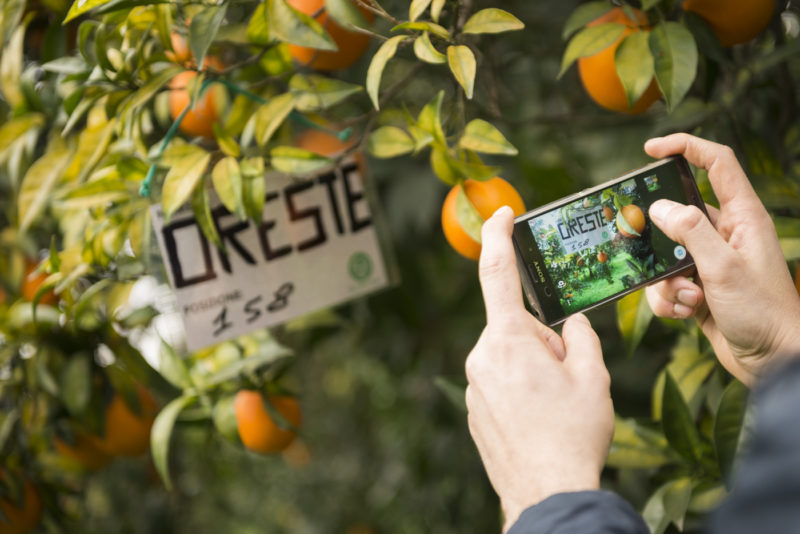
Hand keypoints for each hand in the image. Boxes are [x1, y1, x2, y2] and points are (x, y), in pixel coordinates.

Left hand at [465, 206, 613, 530]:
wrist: (546, 493)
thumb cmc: (572, 435)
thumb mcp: (592, 376)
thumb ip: (578, 337)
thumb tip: (567, 326)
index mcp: (508, 340)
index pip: (496, 273)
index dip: (498, 237)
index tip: (500, 214)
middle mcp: (481, 357)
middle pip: (515, 327)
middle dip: (542, 339)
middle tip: (567, 375)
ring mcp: (474, 385)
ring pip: (508, 357)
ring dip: (532, 367)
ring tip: (554, 405)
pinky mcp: (473, 407)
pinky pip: (499, 382)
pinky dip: (520, 389)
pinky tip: (538, 418)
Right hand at [644, 134, 799, 386]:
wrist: (774, 362)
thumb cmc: (763, 312)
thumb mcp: (724, 268)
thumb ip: (690, 232)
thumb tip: (659, 208)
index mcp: (743, 217)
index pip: (716, 163)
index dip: (685, 147)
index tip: (651, 149)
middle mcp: (726, 235)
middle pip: (678, 213)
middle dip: (657, 234)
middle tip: (638, 240)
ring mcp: (711, 262)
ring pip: (665, 254)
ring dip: (665, 279)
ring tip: (688, 297)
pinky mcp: (699, 287)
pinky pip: (666, 284)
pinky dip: (669, 300)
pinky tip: (688, 313)